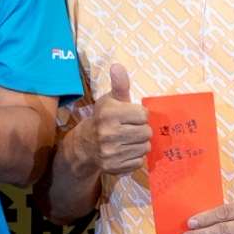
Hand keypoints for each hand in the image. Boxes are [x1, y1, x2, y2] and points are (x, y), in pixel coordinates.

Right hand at [68, 62, 151, 178]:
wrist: (86, 143)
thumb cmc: (105, 117)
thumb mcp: (111, 99)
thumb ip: (120, 84)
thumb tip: (118, 66)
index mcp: (108, 113)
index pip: (143, 114)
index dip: (139, 115)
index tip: (129, 116)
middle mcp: (108, 133)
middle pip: (146, 132)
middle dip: (141, 129)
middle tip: (130, 129)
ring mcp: (110, 152)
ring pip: (145, 148)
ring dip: (139, 143)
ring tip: (128, 139)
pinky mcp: (114, 167)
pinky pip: (139, 162)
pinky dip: (134, 156)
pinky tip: (124, 151)